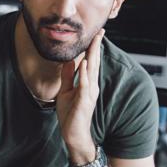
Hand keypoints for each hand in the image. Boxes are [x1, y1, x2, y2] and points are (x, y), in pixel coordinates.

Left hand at [56, 29, 102, 164]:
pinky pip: (84, 85)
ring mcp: (89, 94)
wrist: (73, 134)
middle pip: (94, 63)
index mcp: (87, 83)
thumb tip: (68, 61)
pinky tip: (86, 64)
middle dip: (96, 47)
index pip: (91, 62)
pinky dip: (85, 74)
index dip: (93, 48)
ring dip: (93, 56)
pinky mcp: (84, 101)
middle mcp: (91, 86)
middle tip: (100, 32)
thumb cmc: (70, 115)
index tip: (96, 34)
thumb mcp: (66, 91)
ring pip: (92, 72)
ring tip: (94, 43)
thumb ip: (68, 77)